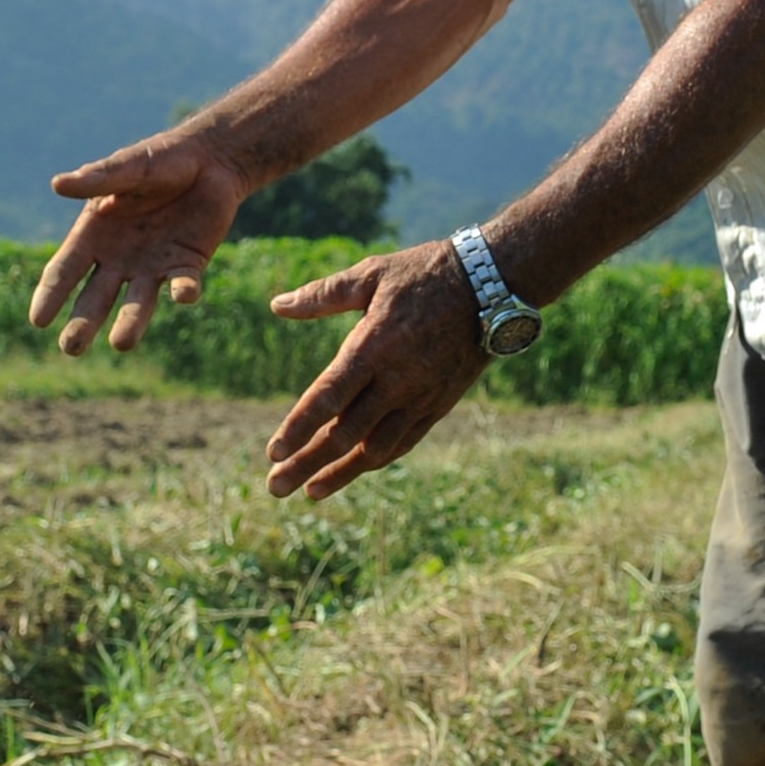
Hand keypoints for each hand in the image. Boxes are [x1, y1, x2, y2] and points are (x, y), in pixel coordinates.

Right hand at [32, 137, 247, 352]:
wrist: (207, 160)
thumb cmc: (157, 161)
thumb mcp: (126, 168)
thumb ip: (97, 179)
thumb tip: (58, 184)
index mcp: (93, 236)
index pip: (64, 272)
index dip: (50, 295)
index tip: (38, 320)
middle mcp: (118, 260)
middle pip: (95, 299)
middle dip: (82, 324)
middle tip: (71, 348)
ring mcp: (152, 266)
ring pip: (137, 303)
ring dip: (130, 323)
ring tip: (121, 343)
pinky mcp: (187, 265)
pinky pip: (183, 284)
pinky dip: (184, 291)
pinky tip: (183, 295)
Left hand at [261, 241, 490, 499]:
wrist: (491, 286)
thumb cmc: (423, 274)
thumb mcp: (370, 275)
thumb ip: (322, 295)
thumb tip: (277, 305)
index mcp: (373, 347)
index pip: (327, 397)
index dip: (298, 428)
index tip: (273, 452)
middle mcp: (396, 380)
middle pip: (345, 434)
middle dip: (307, 463)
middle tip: (276, 487)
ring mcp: (420, 397)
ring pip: (375, 449)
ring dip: (341, 473)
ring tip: (311, 491)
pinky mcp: (439, 405)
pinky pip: (403, 442)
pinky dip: (376, 460)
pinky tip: (354, 470)